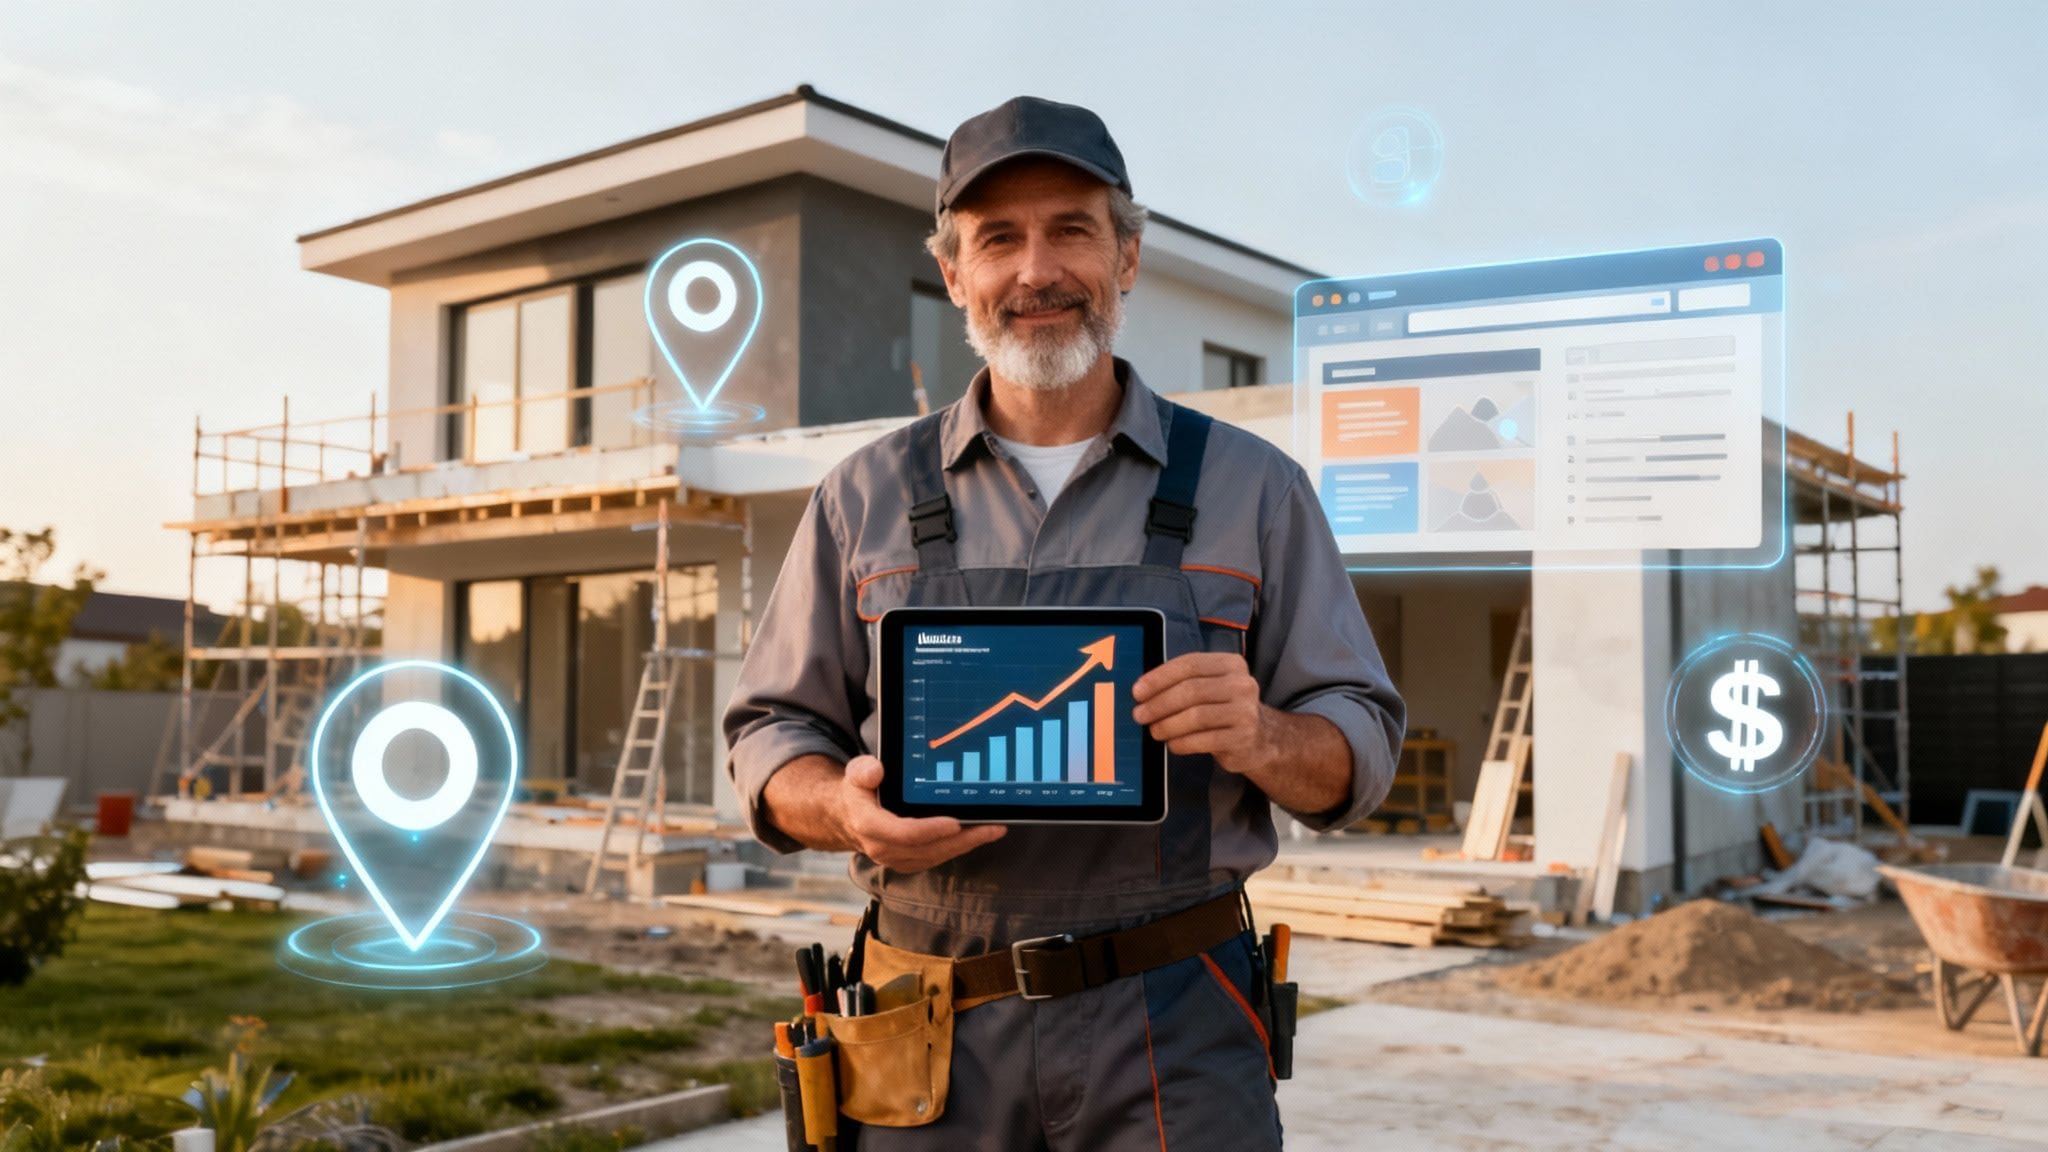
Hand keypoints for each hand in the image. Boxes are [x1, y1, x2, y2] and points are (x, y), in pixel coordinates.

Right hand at [835, 755, 1005, 872]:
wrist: (847, 819)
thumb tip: (876, 771)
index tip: (955, 822)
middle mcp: (883, 849)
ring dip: (966, 845)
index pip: (904, 833)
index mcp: (870, 826)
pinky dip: (957, 848)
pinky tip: (977, 836)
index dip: (931, 830)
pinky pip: (936, 858)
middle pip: (929, 849)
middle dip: (963, 839)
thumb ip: (863, 771)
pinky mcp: (908, 862)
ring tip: (993, 830)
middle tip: (992, 827)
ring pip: (936, 856)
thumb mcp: (855, 775)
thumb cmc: (857, 793)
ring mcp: (897, 859)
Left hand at [1131, 652, 1276, 776]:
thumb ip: (1183, 682)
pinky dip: (1182, 742)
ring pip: (1195, 716)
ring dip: (1168, 725)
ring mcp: (1245, 711)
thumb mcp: (1210, 686)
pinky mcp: (1242, 737)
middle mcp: (1242, 684)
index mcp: (1231, 664)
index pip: (1189, 664)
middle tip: (1140, 715)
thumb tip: (1142, 691)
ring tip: (1154, 731)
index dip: (1159, 677)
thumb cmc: (1224, 708)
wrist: (1261, 737)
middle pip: (1191, 690)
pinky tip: (1173, 744)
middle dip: (1159, 704)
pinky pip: (1203, 740)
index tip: (1137, 691)